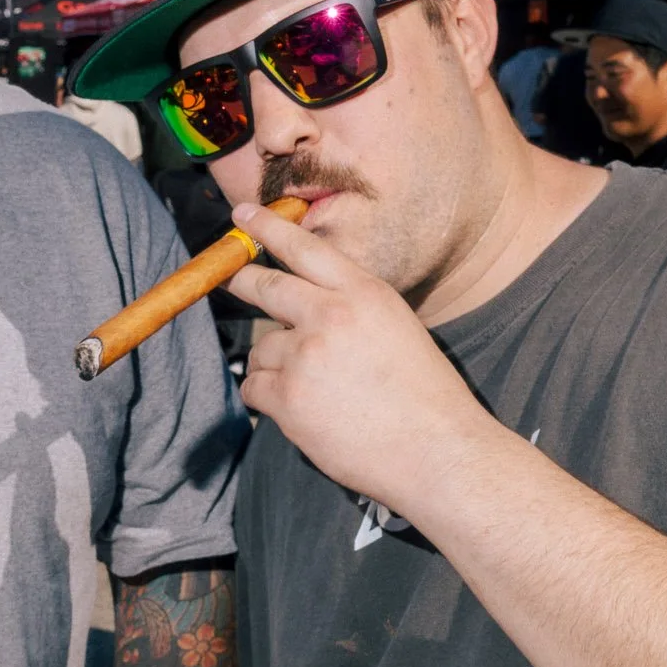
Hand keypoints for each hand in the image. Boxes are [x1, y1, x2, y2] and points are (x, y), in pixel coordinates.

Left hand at [222, 201, 493, 517]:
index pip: (305, 248)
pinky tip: (298, 410)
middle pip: (265, 286)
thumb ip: (353, 309)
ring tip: (312, 390)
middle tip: (230, 278)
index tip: (243, 215)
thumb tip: (307, 310)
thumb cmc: (427, 399)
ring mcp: (305, 355)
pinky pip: (255, 387)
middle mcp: (331, 315)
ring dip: (273, 365)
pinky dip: (267, 398)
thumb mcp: (398, 328)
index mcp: (365, 293)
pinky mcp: (288, 397)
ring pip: (262, 348)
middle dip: (241, 280)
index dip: (268, 228)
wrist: (437, 452)